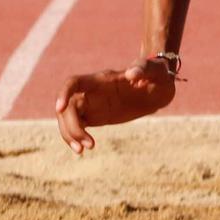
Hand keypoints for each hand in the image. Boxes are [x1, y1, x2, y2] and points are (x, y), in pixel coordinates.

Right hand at [55, 58, 176, 153]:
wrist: (160, 88)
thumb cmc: (157, 74)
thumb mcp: (155, 70)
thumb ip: (143, 69)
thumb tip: (132, 74)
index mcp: (101, 79)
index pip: (74, 83)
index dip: (64, 93)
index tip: (60, 108)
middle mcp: (91, 92)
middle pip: (68, 107)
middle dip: (71, 126)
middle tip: (87, 145)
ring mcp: (92, 104)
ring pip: (69, 119)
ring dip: (70, 135)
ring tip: (83, 150)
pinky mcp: (96, 116)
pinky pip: (78, 127)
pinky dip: (76, 138)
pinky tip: (84, 149)